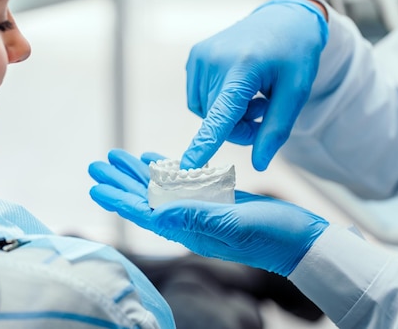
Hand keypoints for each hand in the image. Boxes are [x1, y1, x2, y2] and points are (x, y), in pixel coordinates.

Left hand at [88, 149, 328, 276]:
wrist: (301, 240)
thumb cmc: (272, 236)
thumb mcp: (234, 224)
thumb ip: (196, 217)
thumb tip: (157, 212)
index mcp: (190, 228)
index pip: (146, 212)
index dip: (120, 198)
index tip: (97, 184)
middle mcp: (191, 220)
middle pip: (147, 199)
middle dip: (121, 181)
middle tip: (97, 163)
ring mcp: (204, 209)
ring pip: (162, 189)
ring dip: (139, 173)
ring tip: (119, 157)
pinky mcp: (218, 199)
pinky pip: (185, 183)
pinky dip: (168, 170)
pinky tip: (156, 160)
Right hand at [181, 0, 328, 170]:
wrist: (284, 19)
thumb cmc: (295, 55)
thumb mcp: (296, 92)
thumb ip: (276, 129)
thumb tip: (259, 164)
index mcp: (244, 67)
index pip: (222, 113)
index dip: (205, 143)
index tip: (188, 165)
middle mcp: (214, 59)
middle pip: (216, 121)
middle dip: (239, 128)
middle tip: (264, 113)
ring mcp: (200, 56)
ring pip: (206, 114)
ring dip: (228, 117)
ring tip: (253, 97)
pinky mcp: (195, 57)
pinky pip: (199, 100)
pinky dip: (217, 104)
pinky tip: (238, 89)